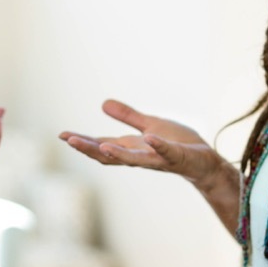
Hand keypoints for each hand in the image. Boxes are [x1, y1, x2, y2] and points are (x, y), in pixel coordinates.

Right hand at [60, 99, 223, 188]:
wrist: (205, 162)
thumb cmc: (178, 145)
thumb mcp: (150, 125)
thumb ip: (128, 117)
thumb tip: (103, 104)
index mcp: (132, 148)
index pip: (101, 145)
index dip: (82, 141)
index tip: (61, 134)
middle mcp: (140, 156)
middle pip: (110, 155)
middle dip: (89, 148)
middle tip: (68, 140)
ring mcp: (158, 159)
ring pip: (134, 160)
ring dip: (117, 153)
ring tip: (100, 145)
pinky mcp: (178, 157)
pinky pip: (167, 153)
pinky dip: (158, 147)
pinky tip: (149, 138)